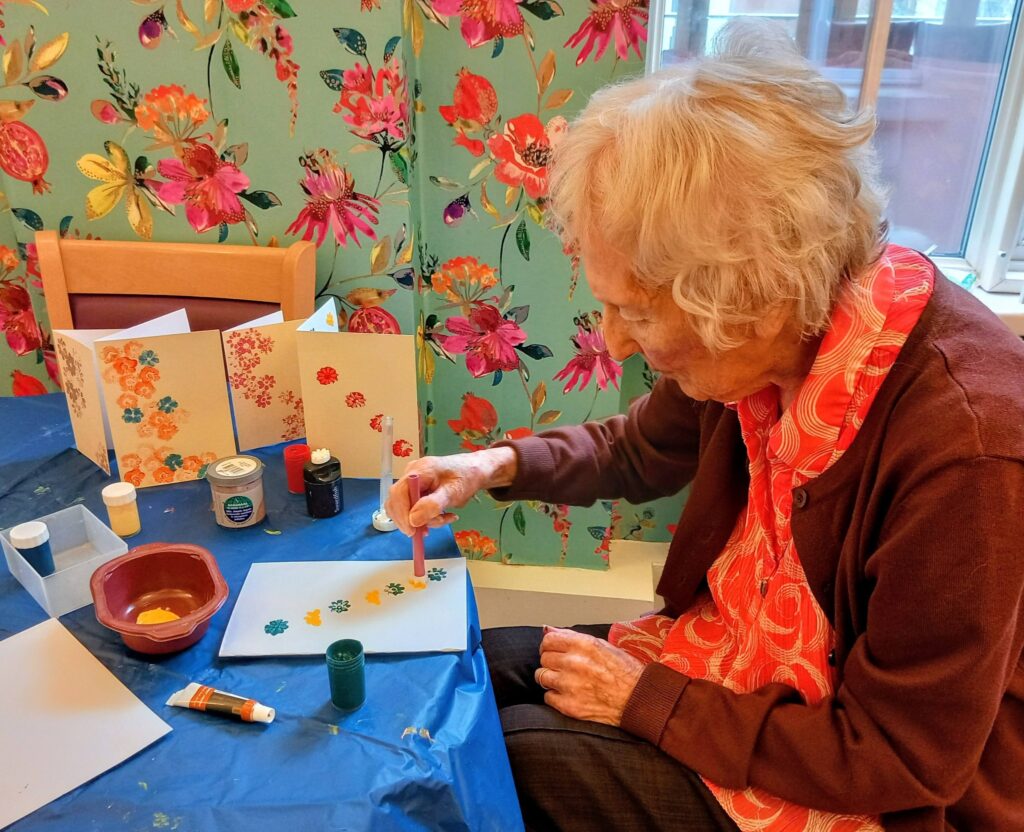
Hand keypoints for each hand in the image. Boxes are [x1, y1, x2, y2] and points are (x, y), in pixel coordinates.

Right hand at [385, 448, 516, 536]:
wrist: (474, 471)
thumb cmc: (466, 478)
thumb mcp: (453, 493)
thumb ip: (433, 505)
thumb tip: (413, 520)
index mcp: (419, 471)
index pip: (398, 493)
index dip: (401, 514)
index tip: (412, 532)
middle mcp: (411, 474)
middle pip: (397, 502)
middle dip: (412, 520)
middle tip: (428, 531)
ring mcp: (413, 482)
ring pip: (405, 507)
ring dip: (422, 520)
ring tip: (445, 518)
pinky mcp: (417, 490)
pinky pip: (413, 507)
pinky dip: (426, 517)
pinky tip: (443, 516)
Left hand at [535, 627, 643, 725]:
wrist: (639, 700)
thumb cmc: (626, 672)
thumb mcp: (603, 645)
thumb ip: (573, 637)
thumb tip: (547, 629)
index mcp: (583, 645)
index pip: (548, 639)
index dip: (549, 645)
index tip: (552, 650)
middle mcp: (574, 663)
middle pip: (544, 658)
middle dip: (551, 662)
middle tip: (563, 667)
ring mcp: (570, 685)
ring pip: (542, 677)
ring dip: (551, 679)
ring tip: (565, 681)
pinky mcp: (569, 705)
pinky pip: (548, 698)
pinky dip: (555, 697)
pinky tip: (568, 695)